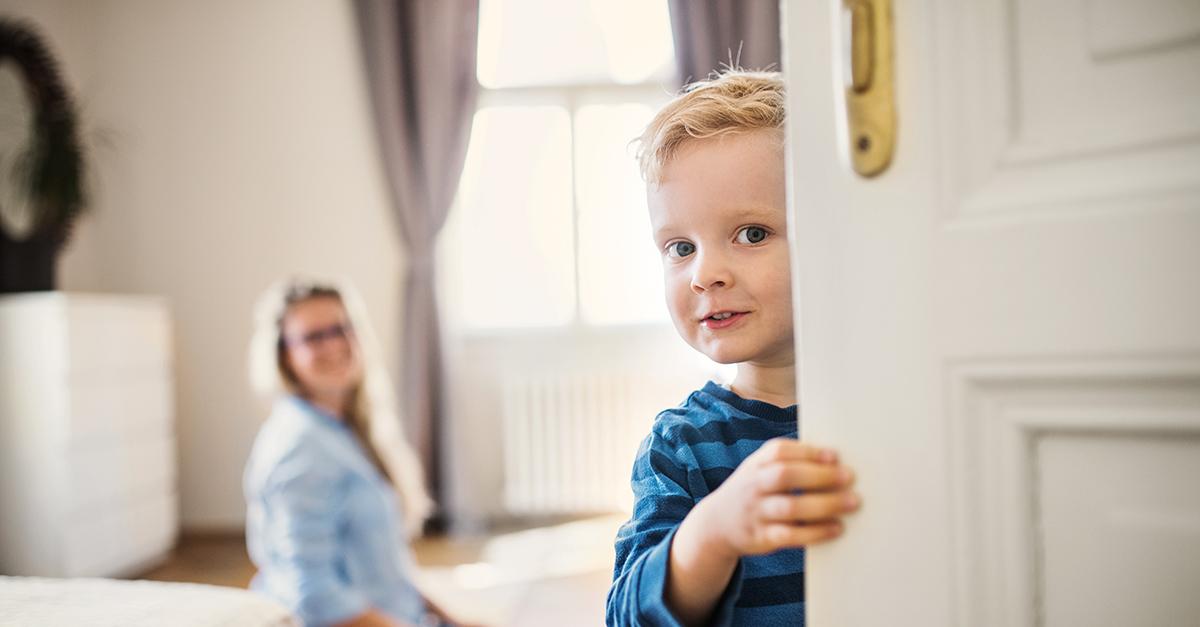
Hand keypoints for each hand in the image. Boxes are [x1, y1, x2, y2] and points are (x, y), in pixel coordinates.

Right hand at [692, 438, 858, 558]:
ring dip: (823, 504)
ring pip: (789, 507)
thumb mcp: (759, 470)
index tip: (834, 456)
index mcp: (755, 464)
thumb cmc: (753, 492)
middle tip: (849, 477)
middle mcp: (753, 486)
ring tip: (851, 502)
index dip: (807, 452)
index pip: (778, 452)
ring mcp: (755, 512)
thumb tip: (835, 461)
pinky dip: (815, 532)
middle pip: (784, 476)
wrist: (716, 525)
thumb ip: (788, 463)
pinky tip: (836, 528)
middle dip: (819, 475)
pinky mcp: (760, 538)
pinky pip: (789, 535)